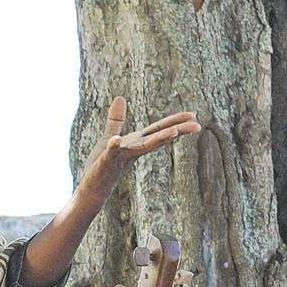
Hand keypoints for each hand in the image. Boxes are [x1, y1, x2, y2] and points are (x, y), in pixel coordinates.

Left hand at [73, 97, 199, 208]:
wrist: (89, 189)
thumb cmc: (101, 165)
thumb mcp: (109, 137)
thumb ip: (116, 119)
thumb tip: (120, 97)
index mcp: (135, 143)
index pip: (158, 130)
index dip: (175, 122)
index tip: (193, 115)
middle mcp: (132, 151)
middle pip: (157, 139)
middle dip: (176, 131)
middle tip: (197, 126)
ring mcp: (120, 158)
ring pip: (141, 148)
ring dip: (158, 140)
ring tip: (174, 131)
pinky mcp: (105, 164)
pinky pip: (110, 155)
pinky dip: (113, 147)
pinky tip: (116, 140)